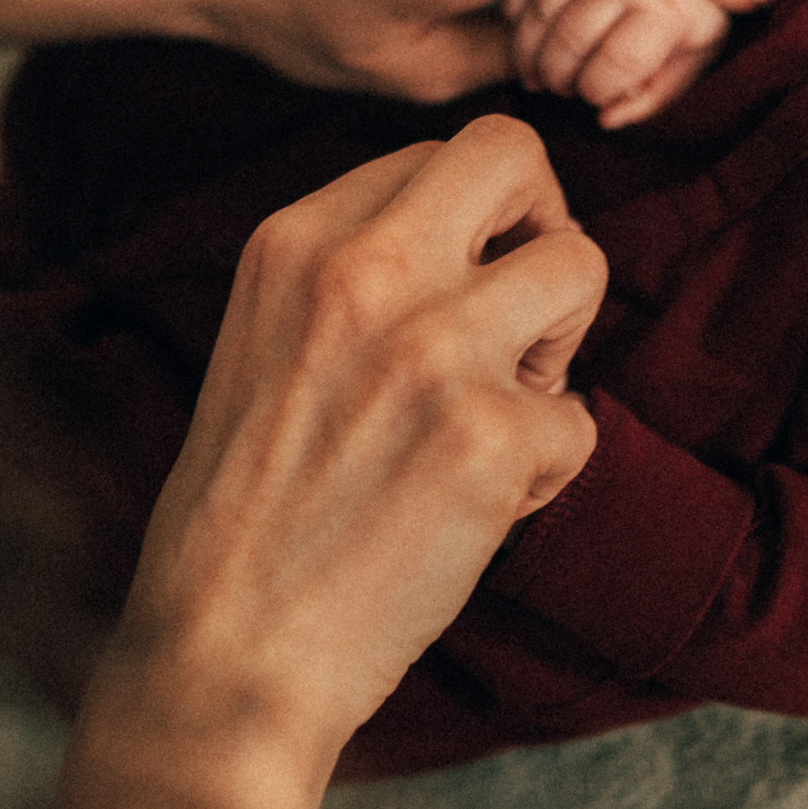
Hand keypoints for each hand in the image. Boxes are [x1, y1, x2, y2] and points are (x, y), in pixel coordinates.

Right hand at [55, 117, 605, 808]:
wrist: (226, 656)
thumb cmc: (253, 511)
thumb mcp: (268, 340)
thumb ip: (353, 271)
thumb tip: (483, 229)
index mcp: (296, 239)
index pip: (440, 153)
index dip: (478, 221)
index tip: (463, 290)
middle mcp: (363, 270)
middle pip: (514, 152)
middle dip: (542, 223)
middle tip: (523, 313)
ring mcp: (432, 349)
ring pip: (581, 266)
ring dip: (559, 344)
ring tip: (500, 414)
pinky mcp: (492, 439)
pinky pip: (580, 421)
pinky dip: (544, 471)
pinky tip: (475, 510)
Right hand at [508, 0, 727, 127]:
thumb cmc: (687, 22)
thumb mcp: (688, 66)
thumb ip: (653, 96)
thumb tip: (606, 117)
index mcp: (676, 6)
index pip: (623, 57)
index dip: (598, 88)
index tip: (596, 95)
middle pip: (573, 34)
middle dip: (560, 76)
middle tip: (565, 87)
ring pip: (541, 9)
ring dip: (532, 52)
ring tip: (548, 67)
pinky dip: (516, 16)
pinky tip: (534, 32)